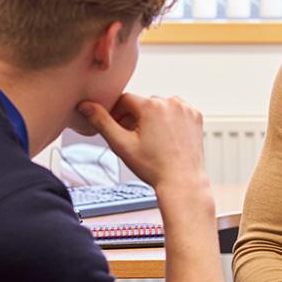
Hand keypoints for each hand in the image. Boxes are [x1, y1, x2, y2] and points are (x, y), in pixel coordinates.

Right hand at [78, 93, 206, 189]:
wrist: (182, 182)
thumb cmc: (154, 167)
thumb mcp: (121, 145)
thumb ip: (101, 122)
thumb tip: (85, 105)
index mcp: (151, 106)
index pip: (124, 100)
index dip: (117, 114)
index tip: (117, 128)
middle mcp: (171, 102)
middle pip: (143, 104)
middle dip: (134, 117)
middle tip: (132, 139)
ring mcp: (185, 109)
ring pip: (160, 106)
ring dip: (152, 117)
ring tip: (151, 140)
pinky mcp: (196, 117)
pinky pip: (176, 112)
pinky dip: (170, 120)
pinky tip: (166, 138)